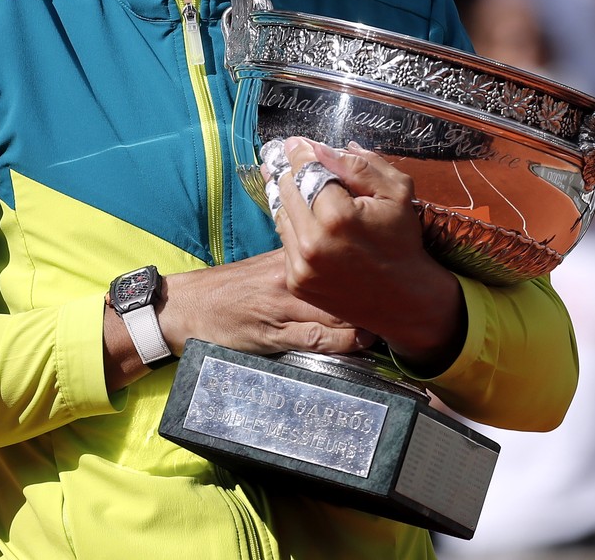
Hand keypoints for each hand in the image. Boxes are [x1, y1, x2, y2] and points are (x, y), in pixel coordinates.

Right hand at [156, 250, 375, 355]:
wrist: (188, 307)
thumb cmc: (230, 288)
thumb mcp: (265, 266)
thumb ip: (299, 263)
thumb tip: (337, 260)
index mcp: (287, 256)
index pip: (335, 252)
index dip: (367, 262)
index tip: (395, 268)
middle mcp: (289, 276)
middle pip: (344, 279)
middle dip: (376, 290)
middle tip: (406, 298)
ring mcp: (282, 306)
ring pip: (336, 308)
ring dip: (366, 315)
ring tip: (393, 322)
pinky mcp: (274, 334)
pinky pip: (317, 337)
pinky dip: (344, 341)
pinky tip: (363, 343)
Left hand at [268, 137, 463, 373]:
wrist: (405, 300)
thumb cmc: (403, 242)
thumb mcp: (396, 194)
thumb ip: (358, 166)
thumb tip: (319, 148)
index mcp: (338, 217)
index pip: (305, 171)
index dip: (300, 152)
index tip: (296, 142)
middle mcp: (313, 242)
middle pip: (286, 190)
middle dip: (292, 172)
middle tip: (294, 159)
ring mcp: (301, 266)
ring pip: (281, 214)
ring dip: (289, 198)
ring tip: (297, 184)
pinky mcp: (297, 281)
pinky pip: (285, 240)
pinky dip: (294, 226)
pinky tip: (308, 219)